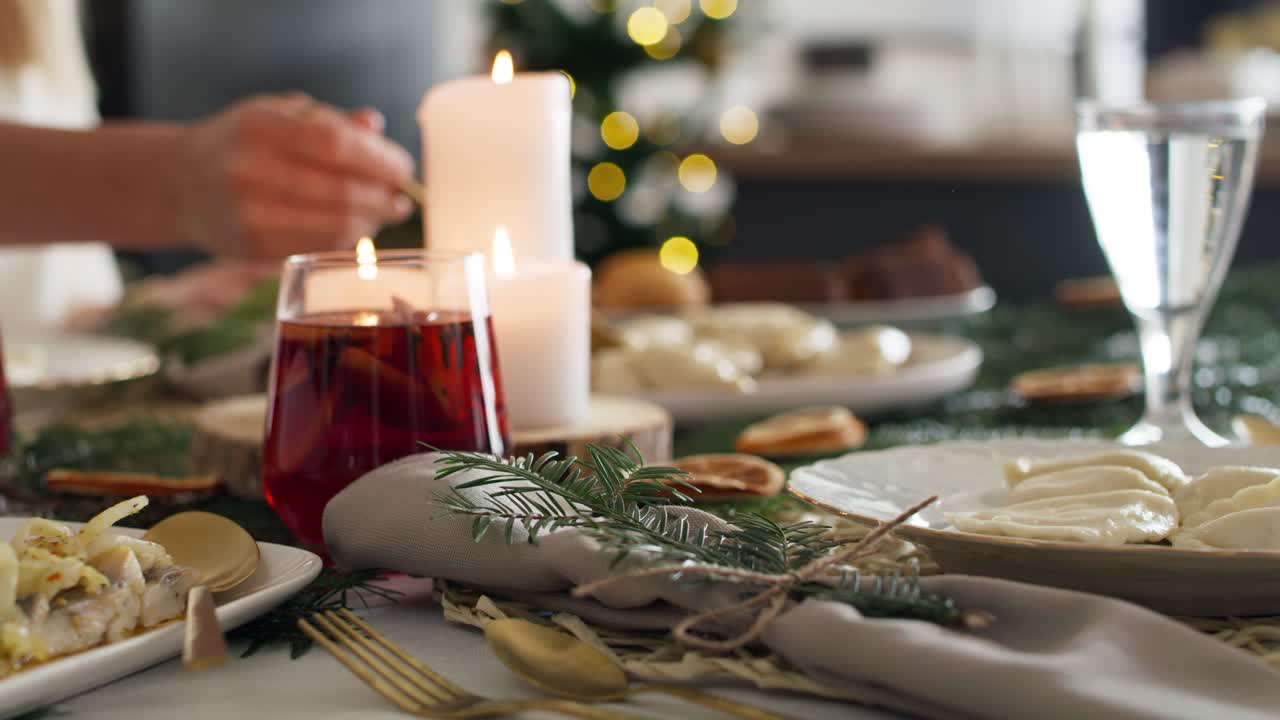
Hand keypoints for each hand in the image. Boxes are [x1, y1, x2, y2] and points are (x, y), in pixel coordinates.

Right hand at [179, 94, 414, 258]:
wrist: (181, 183)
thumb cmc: (241, 142)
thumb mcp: (277, 113)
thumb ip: (328, 119)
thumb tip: (375, 125)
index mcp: (258, 127)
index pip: (334, 144)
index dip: (378, 159)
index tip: (403, 168)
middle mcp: (248, 170)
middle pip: (341, 192)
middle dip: (384, 197)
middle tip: (402, 198)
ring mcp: (248, 214)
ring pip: (335, 225)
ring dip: (372, 220)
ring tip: (384, 211)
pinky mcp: (252, 248)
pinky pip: (319, 244)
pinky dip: (348, 236)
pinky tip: (356, 225)